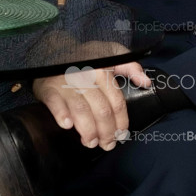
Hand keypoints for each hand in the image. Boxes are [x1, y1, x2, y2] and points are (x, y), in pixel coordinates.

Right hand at [32, 53, 151, 149]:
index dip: (121, 122)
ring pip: (81, 110)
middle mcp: (86, 77)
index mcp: (103, 71)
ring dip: (88, 130)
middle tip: (106, 144)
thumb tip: (146, 82)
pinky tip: (67, 125)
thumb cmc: (85, 56)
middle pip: (101, 110)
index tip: (121, 135)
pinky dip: (61, 115)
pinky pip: (55, 103)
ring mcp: (66, 83)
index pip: (117, 102)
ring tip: (90, 142)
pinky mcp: (49, 88)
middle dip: (106, 132)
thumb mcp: (111, 53)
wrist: (53, 51)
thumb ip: (131, 66)